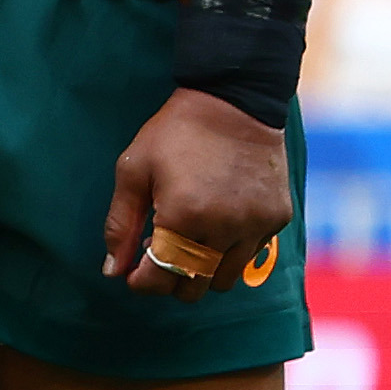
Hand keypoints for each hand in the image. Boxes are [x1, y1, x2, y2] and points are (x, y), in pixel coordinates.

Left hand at [102, 86, 295, 292]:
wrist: (235, 102)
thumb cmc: (174, 134)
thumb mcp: (133, 172)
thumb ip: (120, 225)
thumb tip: (113, 271)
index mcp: (184, 217)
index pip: (161, 278)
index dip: (141, 283)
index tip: (131, 275)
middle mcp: (225, 228)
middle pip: (193, 287)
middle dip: (169, 279)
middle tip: (156, 254)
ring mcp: (256, 225)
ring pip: (223, 278)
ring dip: (200, 269)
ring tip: (185, 239)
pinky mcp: (277, 218)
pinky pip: (250, 255)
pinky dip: (229, 251)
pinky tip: (214, 223)